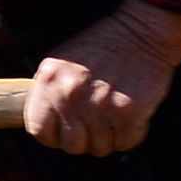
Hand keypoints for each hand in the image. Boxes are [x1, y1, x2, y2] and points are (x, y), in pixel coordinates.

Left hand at [26, 1, 180, 157]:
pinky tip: (129, 118)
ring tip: (112, 116)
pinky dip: (129, 135)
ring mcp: (99, 104)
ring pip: (100, 148)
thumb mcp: (61, 61)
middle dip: (84, 140)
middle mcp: (70, 94)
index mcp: (50, 80)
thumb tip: (45, 124)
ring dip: (108, 137)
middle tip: (95, 124)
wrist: (141, 32)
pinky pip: (125, 143)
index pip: (39, 129)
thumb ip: (48, 91)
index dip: (54, 135)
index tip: (65, 131)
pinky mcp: (128, 111)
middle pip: (71, 145)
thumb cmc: (101, 47)